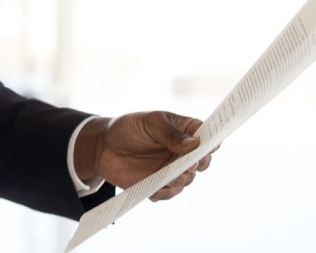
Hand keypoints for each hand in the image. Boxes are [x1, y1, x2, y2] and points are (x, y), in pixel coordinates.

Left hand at [75, 112, 214, 201]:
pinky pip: (168, 193)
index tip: (211, 146)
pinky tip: (154, 188)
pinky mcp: (160, 185)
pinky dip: (163, 192)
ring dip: (181, 179)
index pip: (208, 137)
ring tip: (171, 176)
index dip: (213, 142)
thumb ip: (169, 132)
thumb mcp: (149, 122)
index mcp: (185, 132)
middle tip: (190, 163)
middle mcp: (183, 153)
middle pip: (202, 162)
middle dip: (199, 164)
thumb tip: (193, 144)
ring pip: (187, 180)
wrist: (103, 146)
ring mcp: (173, 170)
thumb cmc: (129, 128)